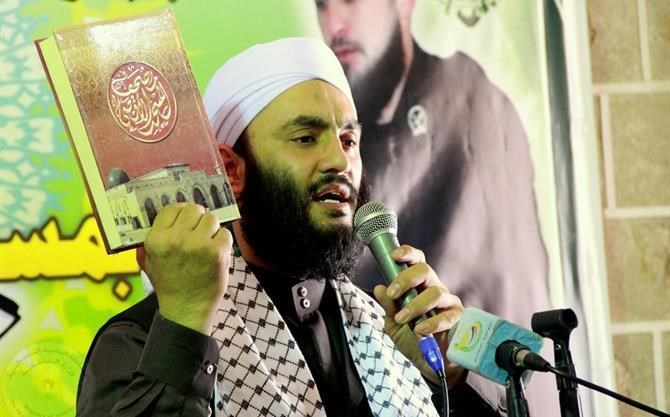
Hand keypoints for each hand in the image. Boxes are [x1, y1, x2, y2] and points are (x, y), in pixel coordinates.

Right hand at [136, 203, 231, 333]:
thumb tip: (165, 215)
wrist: (186, 310)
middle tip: (198, 232)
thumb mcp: (149, 261)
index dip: (181, 212)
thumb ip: (153, 238)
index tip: (186, 220)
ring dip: (211, 229)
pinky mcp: (217, 252)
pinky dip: (223, 242)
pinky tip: (215, 254)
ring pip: (211, 218)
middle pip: (194, 209)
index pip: (172, 208)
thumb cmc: (170, 284)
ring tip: (207, 244)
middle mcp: (176, 239)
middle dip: (198, 219)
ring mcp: (198, 244)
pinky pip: (225, 233)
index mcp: (157, 239)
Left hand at [373, 245, 465, 385]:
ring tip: (403, 319)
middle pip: (425, 271)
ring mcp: (449, 302)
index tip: (395, 256)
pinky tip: (420, 330)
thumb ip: (389, 306)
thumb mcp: (394, 324)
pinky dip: (432, 323)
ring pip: (435, 292)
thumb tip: (379, 288)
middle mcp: (435, 289)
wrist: (431, 365)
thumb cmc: (413, 340)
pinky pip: (447, 316)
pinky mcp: (459, 319)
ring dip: (416, 305)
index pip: (416, 262)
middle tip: (393, 293)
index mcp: (419, 285)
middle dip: (406, 279)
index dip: (407, 254)